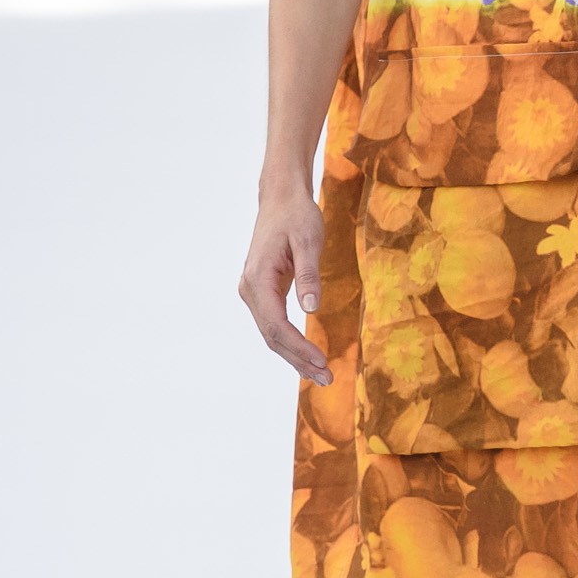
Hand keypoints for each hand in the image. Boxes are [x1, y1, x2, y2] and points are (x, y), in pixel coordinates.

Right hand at [240, 183, 331, 382]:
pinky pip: (274, 324)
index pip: (276, 325)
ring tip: (321, 375)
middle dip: (299, 359)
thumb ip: (309, 274)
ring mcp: (253, 292)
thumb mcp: (308, 241)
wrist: (280, 199)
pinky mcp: (262, 292)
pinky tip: (307, 356)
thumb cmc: (296, 216)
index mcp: (258, 279)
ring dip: (295, 356)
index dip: (298, 347)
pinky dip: (290, 342)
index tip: (322, 362)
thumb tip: (311, 309)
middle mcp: (250, 289)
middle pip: (272, 336)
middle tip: (327, 379)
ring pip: (271, 333)